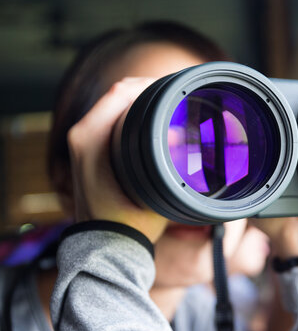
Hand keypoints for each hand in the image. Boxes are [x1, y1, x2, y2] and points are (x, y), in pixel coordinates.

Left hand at [67, 77, 166, 241]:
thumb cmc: (128, 223)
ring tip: (170, 105)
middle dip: (149, 90)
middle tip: (179, 95)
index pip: (121, 91)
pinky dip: (131, 113)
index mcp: (91, 139)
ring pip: (114, 104)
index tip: (176, 87)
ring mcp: (82, 142)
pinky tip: (153, 120)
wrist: (107, 246)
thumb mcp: (155, 192)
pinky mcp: (87, 150)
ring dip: (141, 101)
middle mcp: (81, 136)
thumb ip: (170, 164)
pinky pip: (110, 118)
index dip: (151, 84)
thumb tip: (182, 136)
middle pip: (118, 93)